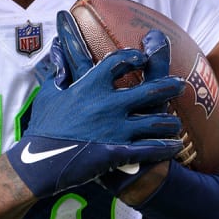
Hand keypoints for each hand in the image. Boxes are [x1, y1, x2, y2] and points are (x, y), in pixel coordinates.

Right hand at [7, 12, 183, 197]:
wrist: (38, 161)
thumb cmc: (42, 127)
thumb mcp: (48, 95)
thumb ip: (58, 76)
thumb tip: (59, 60)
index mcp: (90, 86)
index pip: (119, 61)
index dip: (135, 57)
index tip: (143, 58)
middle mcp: (108, 104)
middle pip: (150, 89)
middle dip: (169, 87)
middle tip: (179, 85)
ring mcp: (115, 129)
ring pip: (156, 122)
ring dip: (170, 122)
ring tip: (176, 123)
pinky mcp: (118, 151)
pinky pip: (150, 149)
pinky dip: (165, 148)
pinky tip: (174, 146)